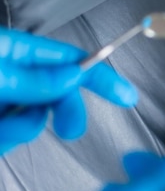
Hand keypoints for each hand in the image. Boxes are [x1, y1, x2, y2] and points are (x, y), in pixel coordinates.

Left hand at [0, 28, 137, 153]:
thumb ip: (33, 78)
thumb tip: (74, 76)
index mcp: (10, 51)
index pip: (68, 59)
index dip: (100, 75)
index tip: (126, 94)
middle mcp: (8, 74)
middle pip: (58, 90)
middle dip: (67, 109)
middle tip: (70, 129)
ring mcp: (0, 102)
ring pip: (34, 119)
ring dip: (25, 128)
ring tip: (3, 129)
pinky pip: (13, 138)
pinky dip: (9, 139)